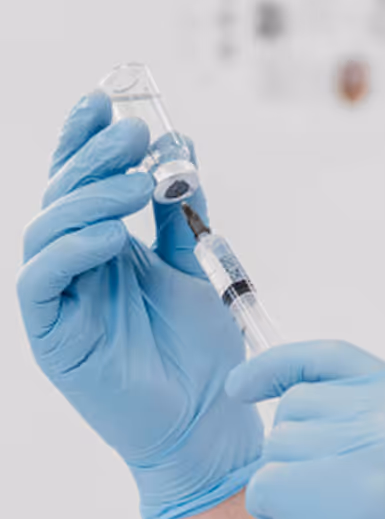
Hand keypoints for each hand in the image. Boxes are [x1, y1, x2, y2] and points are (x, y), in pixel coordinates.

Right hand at [17, 91, 262, 518]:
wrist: (208, 421)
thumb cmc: (199, 352)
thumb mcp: (196, 265)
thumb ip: (184, 211)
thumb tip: (180, 144)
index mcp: (102, 245)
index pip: (80, 179)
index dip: (84, 137)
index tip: (106, 97)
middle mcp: (74, 265)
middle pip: (63, 194)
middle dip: (95, 156)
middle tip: (134, 134)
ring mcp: (59, 299)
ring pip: (48, 230)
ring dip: (91, 198)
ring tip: (140, 185)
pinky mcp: (51, 336)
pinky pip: (43, 280)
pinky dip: (74, 249)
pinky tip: (113, 236)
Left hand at [227, 341, 384, 518]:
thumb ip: (376, 425)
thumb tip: (294, 408)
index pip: (330, 358)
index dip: (277, 367)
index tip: (242, 387)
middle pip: (295, 408)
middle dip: (294, 455)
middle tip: (335, 502)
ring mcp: (373, 457)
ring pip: (276, 449)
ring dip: (287, 490)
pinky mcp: (344, 504)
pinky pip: (265, 488)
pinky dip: (276, 518)